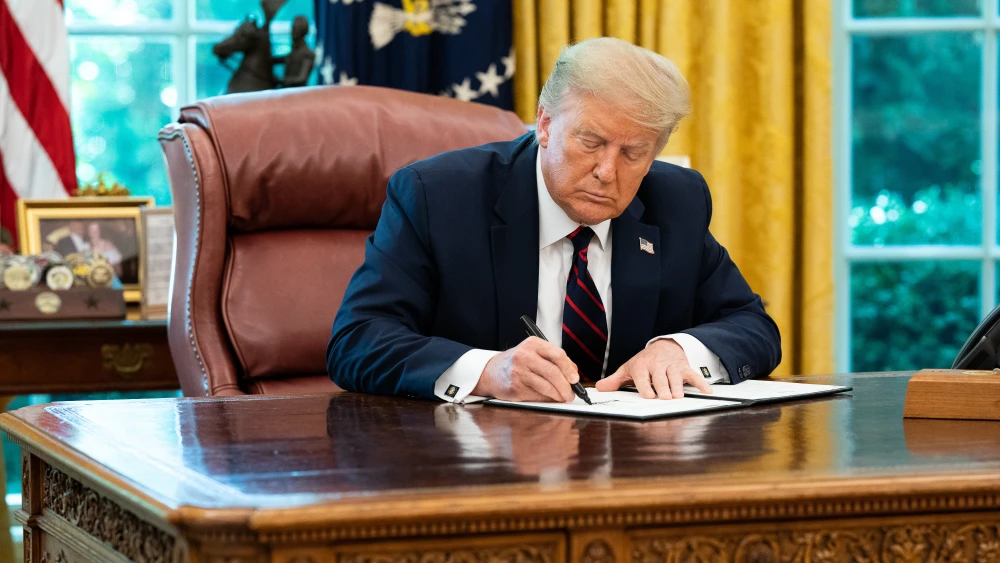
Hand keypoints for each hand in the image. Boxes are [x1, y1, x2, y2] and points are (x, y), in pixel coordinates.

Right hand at [473, 337, 578, 401]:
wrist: (492, 371)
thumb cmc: (517, 362)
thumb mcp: (534, 353)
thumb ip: (554, 359)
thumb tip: (573, 372)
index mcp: (533, 344)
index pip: (557, 354)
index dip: (568, 368)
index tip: (575, 379)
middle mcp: (524, 356)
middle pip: (552, 372)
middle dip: (565, 386)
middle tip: (571, 394)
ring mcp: (518, 372)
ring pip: (546, 386)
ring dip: (558, 395)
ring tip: (562, 397)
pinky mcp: (515, 388)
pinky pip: (536, 396)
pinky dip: (546, 399)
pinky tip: (549, 398)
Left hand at [595, 339, 711, 398]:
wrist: (664, 346)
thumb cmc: (644, 362)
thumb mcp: (628, 369)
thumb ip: (615, 380)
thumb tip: (599, 388)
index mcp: (642, 366)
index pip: (643, 377)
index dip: (646, 386)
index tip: (649, 395)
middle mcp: (657, 366)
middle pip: (661, 378)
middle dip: (663, 388)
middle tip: (665, 397)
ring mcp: (672, 367)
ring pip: (676, 377)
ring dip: (678, 387)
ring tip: (678, 397)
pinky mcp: (685, 368)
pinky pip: (694, 376)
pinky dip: (701, 383)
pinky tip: (706, 391)